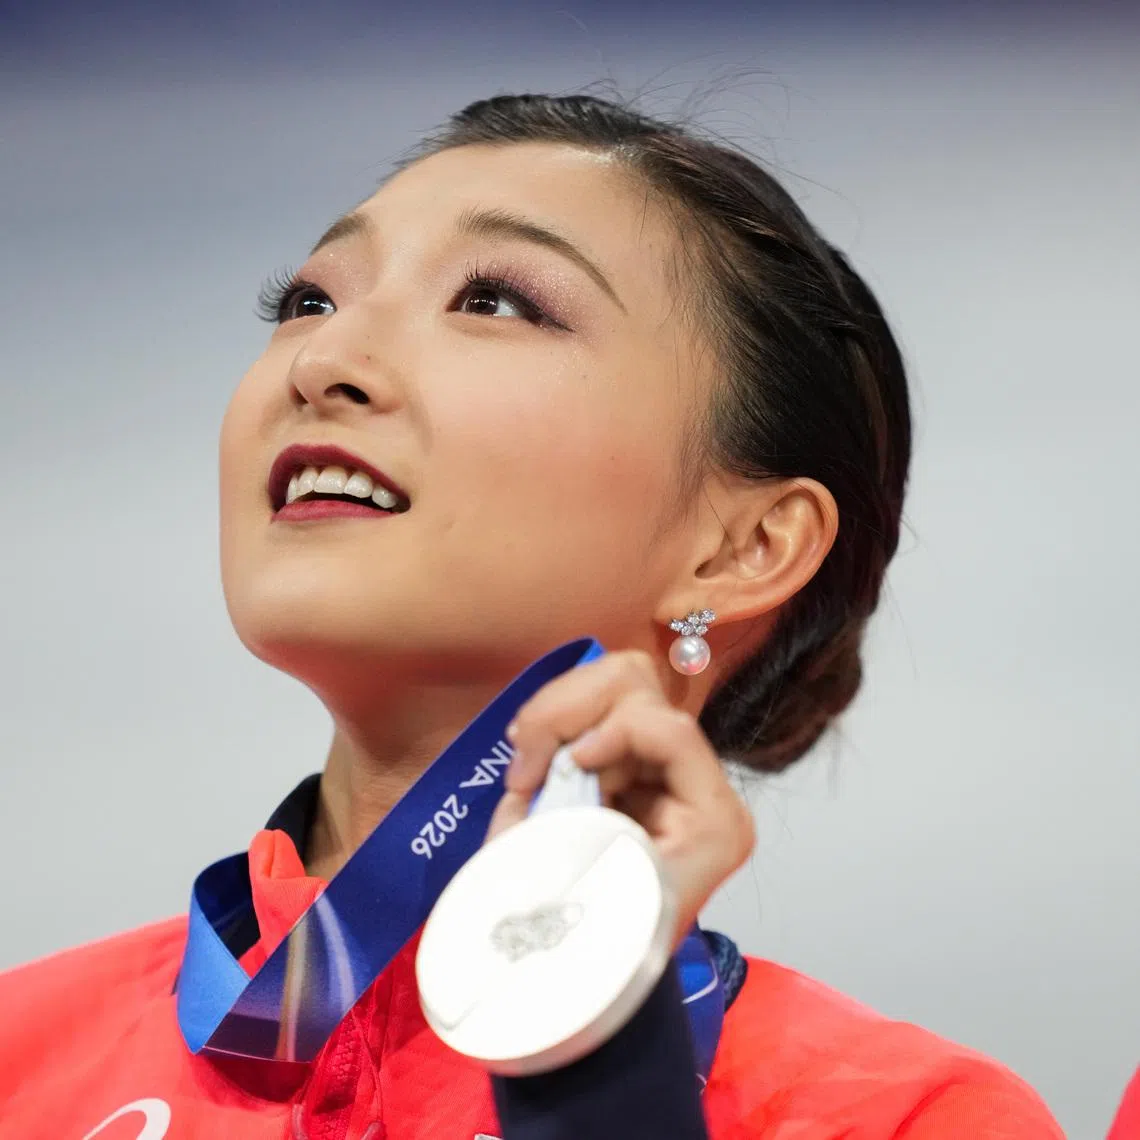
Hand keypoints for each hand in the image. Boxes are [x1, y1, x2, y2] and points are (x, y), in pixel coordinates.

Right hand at [487, 649, 755, 945]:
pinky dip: (548, 734)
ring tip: (522, 771)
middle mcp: (696, 785)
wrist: (584, 994)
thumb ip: (564, 824)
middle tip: (525, 766)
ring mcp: (659, 771)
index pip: (670, 731)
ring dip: (553, 721)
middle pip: (637, 690)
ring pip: (608, 689)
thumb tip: (530, 780)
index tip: (565, 764)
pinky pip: (585, 717)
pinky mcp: (625, 768)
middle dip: (569, 714)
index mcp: (711, 819)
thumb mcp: (585, 888)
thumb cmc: (592, 954)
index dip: (612, 731)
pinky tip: (528, 770)